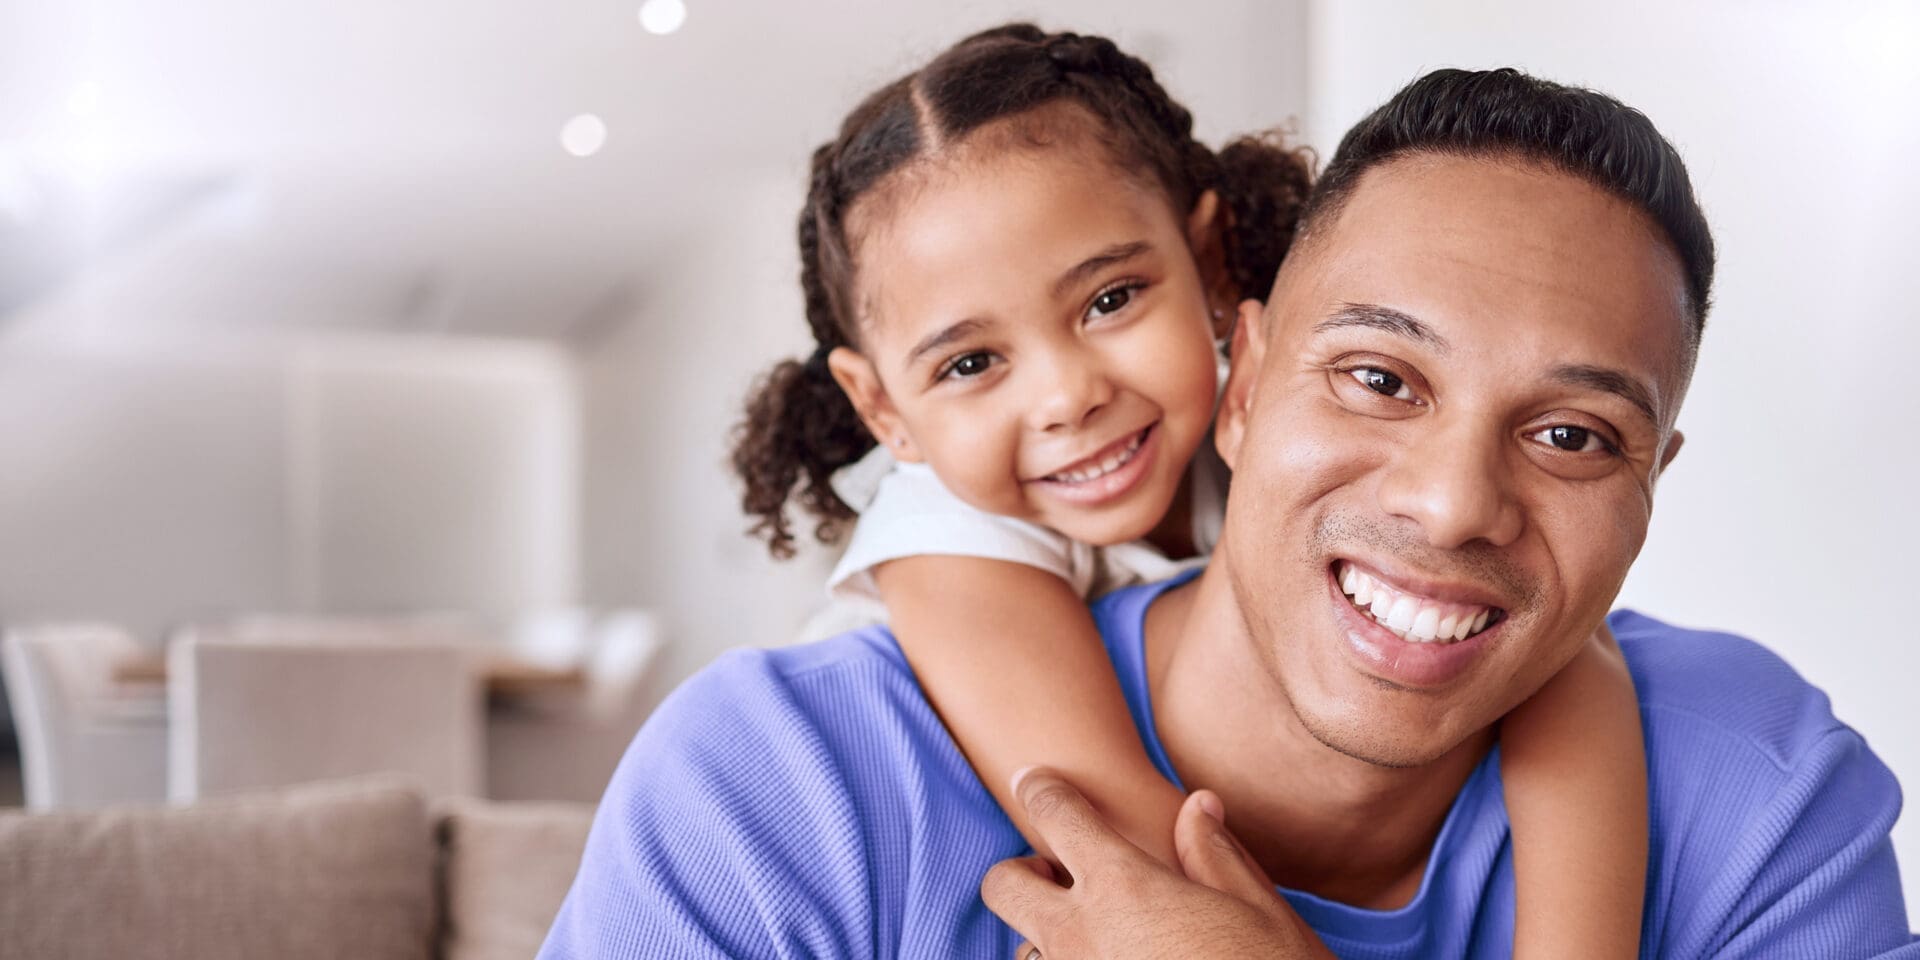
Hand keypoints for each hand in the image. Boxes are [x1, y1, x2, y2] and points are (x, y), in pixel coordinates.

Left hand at [980, 767, 1333, 958]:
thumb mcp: (1261, 912)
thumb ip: (1216, 856)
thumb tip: (1198, 805)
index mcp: (1125, 887)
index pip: (1056, 814)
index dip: (1043, 789)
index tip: (1036, 781)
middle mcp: (1081, 936)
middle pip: (1003, 884)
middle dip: (1021, 871)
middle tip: (1060, 876)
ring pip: (1023, 950)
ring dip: (1048, 937)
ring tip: (1098, 939)